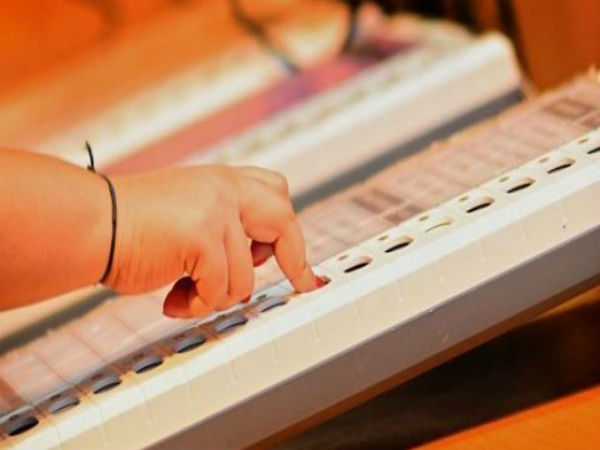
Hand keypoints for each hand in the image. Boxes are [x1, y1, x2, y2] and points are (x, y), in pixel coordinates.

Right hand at [105, 165, 317, 317]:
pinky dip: (198, 304)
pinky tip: (173, 299)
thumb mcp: (185, 213)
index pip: (273, 192)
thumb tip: (251, 257)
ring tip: (185, 293)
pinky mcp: (203, 237)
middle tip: (300, 282)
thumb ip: (220, 226)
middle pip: (283, 219)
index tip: (299, 259)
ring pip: (245, 277)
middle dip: (293, 257)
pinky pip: (220, 289)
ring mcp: (216, 210)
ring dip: (216, 296)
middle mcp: (223, 188)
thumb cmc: (125, 226)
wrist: (90, 224)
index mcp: (219, 181)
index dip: (288, 228)